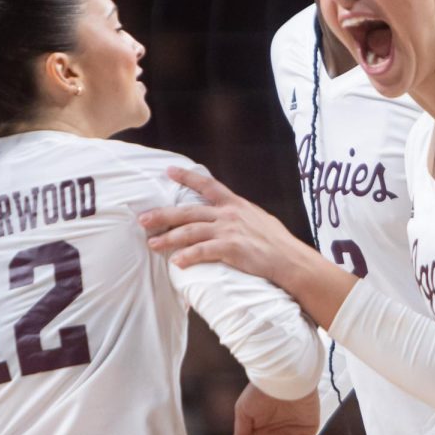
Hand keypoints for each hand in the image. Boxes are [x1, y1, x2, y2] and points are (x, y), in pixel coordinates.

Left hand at [139, 167, 318, 289]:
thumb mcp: (257, 219)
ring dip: (169, 238)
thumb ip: (238, 215)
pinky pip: (203, 251)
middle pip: (189, 211)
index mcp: (235, 204)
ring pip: (191, 231)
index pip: (207, 185)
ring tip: (152, 244)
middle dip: (163, 215)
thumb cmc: (276, 243)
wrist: (291, 260)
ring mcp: (230, 231)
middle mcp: (229, 214)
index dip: (187, 177)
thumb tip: (227, 214)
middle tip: (143, 220)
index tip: (168, 171)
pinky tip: (176, 262)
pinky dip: (188, 256)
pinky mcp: (232, 249)